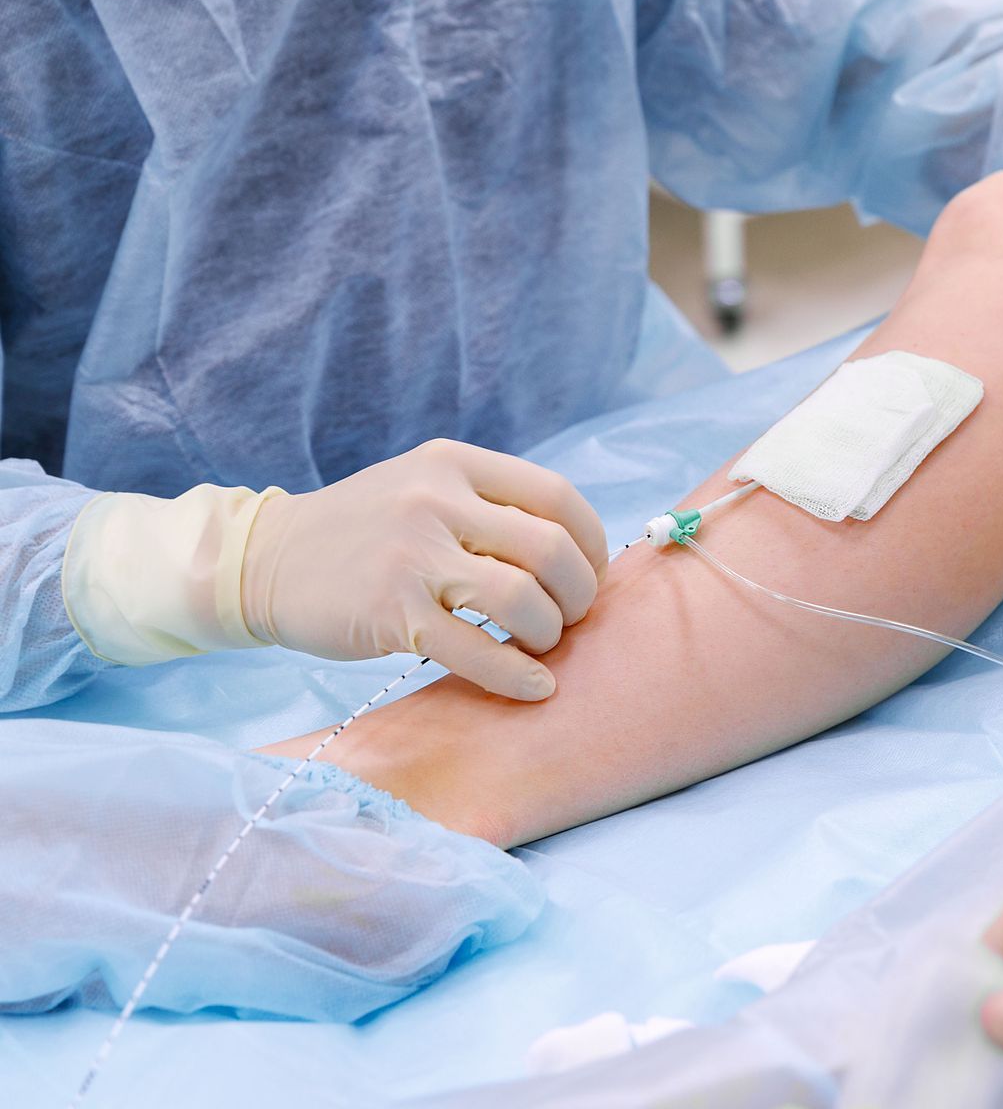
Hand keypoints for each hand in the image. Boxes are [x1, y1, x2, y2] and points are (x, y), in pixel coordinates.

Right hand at [241, 439, 606, 700]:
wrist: (262, 560)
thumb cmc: (365, 532)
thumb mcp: (424, 488)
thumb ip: (491, 505)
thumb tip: (577, 552)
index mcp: (453, 464)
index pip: (557, 496)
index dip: (590, 543)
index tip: (588, 575)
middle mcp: (436, 501)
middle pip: (551, 549)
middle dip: (577, 594)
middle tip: (569, 618)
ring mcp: (412, 556)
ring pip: (520, 599)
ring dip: (549, 633)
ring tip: (541, 645)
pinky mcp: (392, 613)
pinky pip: (476, 651)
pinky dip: (517, 675)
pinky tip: (533, 687)